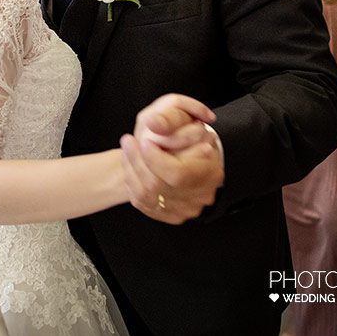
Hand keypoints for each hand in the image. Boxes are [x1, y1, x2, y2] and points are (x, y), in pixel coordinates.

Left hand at [120, 94, 223, 223]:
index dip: (155, 159)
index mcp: (210, 172)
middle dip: (136, 161)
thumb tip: (153, 122)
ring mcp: (186, 208)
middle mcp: (200, 194)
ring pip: (146, 196)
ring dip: (130, 170)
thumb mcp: (188, 122)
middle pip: (157, 186)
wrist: (196, 155)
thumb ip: (171, 120)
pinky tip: (130, 166)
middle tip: (127, 140)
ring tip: (127, 148)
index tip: (144, 141)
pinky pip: (143, 203)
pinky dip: (131, 183)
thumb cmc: (194, 137)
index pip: (177, 174)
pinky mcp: (172, 214)